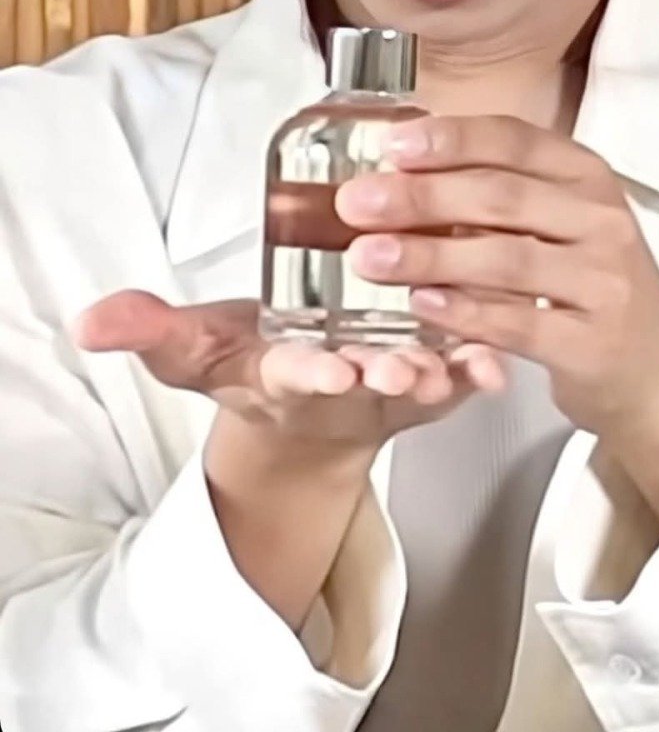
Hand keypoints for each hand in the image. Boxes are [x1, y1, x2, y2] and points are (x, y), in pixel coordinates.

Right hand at [72, 291, 506, 452]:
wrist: (309, 410)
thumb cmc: (258, 363)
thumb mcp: (197, 350)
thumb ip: (150, 331)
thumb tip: (89, 322)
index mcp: (286, 376)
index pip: (293, 375)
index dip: (309, 373)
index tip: (324, 369)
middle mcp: (345, 385)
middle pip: (365, 383)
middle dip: (383, 377)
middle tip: (399, 370)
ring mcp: (394, 384)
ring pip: (422, 383)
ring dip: (442, 376)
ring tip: (459, 364)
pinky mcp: (434, 377)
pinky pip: (463, 376)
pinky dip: (480, 371)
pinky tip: (496, 360)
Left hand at [335, 114, 658, 527]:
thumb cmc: (592, 282)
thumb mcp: (562, 220)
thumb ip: (498, 192)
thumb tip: (399, 165)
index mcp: (587, 176)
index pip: (515, 141)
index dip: (451, 139)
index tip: (392, 144)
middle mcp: (601, 220)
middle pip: (501, 197)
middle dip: (421, 197)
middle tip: (356, 203)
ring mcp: (603, 281)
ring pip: (505, 258)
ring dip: (429, 255)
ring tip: (368, 256)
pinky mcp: (593, 342)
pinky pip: (520, 322)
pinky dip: (465, 312)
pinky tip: (420, 305)